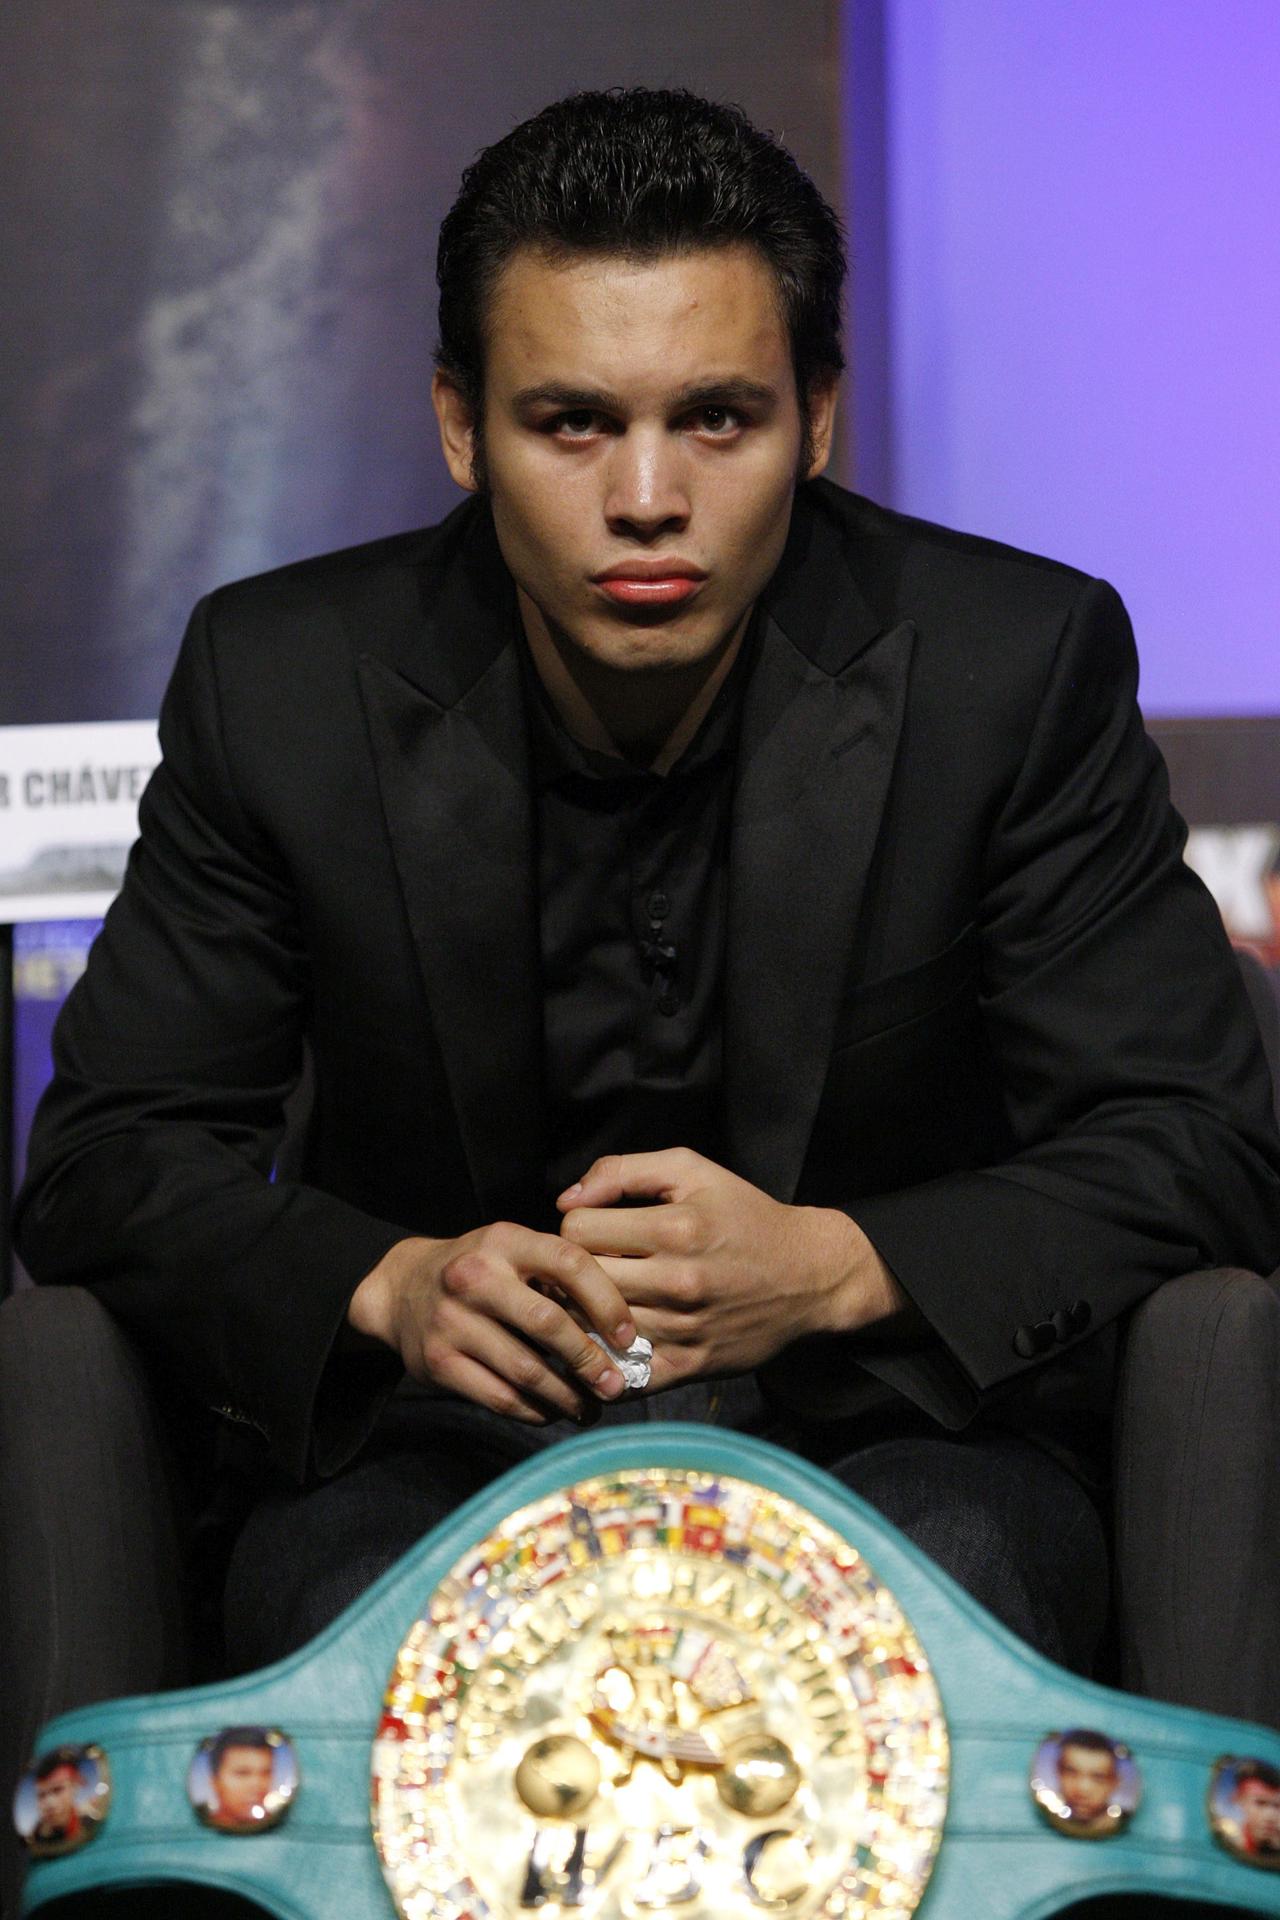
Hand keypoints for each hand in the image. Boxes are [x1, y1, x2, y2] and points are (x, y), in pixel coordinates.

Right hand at [347, 1223, 637, 1422]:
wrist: (401, 1288)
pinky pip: (500, 1398)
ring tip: (590, 1407)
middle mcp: (475, 1277)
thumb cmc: (481, 1271)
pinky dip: (535, 1411)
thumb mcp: (513, 1250)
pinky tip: (553, 1412)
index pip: (569, 1264)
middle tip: (615, 1385)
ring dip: (567, 1396)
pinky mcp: (438, 1363)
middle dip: (590, 1361)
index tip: (628, 1336)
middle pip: (548, 1324)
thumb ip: (558, 1273)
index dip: (607, 1302)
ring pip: (527, 1371)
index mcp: (504, 1240)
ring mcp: (452, 1321)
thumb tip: (620, 1326)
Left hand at [558, 1148, 905, 1390]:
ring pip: (595, 1325)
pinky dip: (605, 1360)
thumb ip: (623, 1172)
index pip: (578, 1230)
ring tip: (600, 1299)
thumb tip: (565, 1200)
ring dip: (588, 1313)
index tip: (595, 1229)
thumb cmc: (745, 1216)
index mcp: (676, 1227)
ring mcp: (684, 1328)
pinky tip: (608, 1341)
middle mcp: (679, 1281)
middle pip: (581, 1279)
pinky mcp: (690, 1365)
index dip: (577, 1225)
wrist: (810, 1275)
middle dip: (577, 1270)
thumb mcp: (692, 1171)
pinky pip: (623, 1374)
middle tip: (592, 1266)